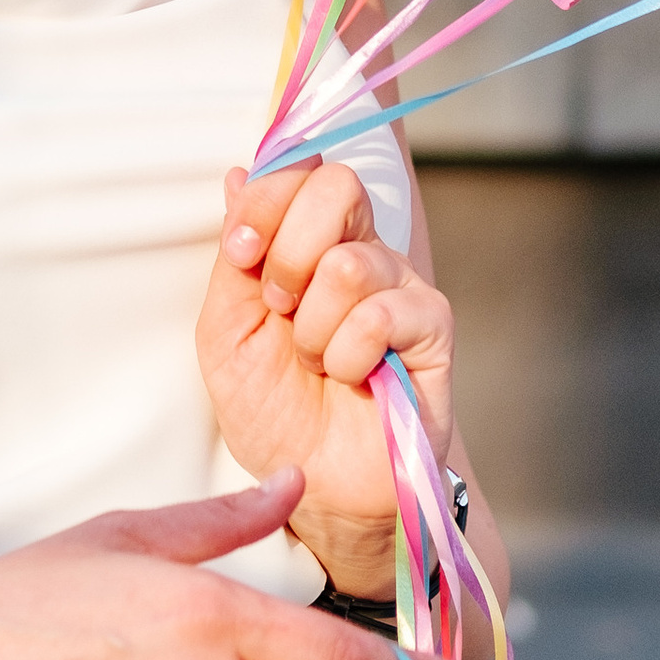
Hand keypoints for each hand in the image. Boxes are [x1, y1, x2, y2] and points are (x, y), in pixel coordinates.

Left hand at [198, 158, 456, 599]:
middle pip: (337, 186)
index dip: (266, 199)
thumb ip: (236, 254)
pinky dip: (348, 355)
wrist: (315, 488)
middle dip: (289, 253)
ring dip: (313, 327)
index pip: (301, 171)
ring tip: (318, 362)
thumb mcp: (227, 330)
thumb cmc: (272, 411)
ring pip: (351, 264)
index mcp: (311, 243)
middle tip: (281, 309)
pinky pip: (382, 314)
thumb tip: (238, 173)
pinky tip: (353, 379)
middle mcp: (362, 252)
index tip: (240, 252)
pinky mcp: (432, 329)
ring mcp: (401, 287)